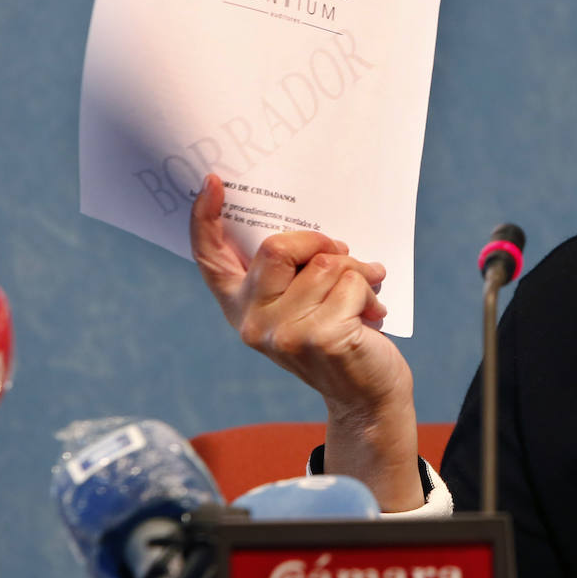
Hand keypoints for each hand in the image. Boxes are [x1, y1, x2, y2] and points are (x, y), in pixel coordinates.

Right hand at [190, 174, 422, 509]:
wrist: (369, 394)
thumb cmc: (342, 337)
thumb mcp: (311, 303)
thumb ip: (298, 273)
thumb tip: (323, 239)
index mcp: (243, 306)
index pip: (210, 258)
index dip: (205, 218)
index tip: (213, 183)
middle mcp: (252, 320)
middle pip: (279, 245)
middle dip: (321, 242)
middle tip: (345, 256)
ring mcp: (281, 332)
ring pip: (325, 262)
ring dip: (356, 272)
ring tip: (363, 298)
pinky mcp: (316, 338)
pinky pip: (349, 281)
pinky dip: (369, 291)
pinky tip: (371, 317)